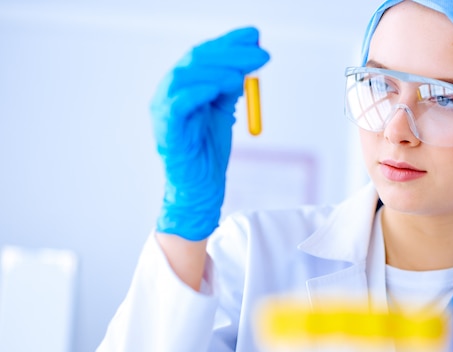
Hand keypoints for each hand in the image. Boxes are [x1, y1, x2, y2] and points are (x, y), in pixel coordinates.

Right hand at [151, 27, 269, 240]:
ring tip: (243, 76)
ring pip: (186, 77)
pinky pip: (178, 104)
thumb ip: (228, 87)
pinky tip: (219, 88)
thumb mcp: (222, 111)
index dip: (229, 42)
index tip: (256, 34)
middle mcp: (168, 93)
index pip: (204, 54)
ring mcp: (163, 110)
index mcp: (182, 86)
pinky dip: (198, 92)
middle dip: (231, 54)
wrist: (199, 188)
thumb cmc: (209, 152)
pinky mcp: (167, 129)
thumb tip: (248, 60)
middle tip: (262, 53)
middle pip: (197, 60)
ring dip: (218, 71)